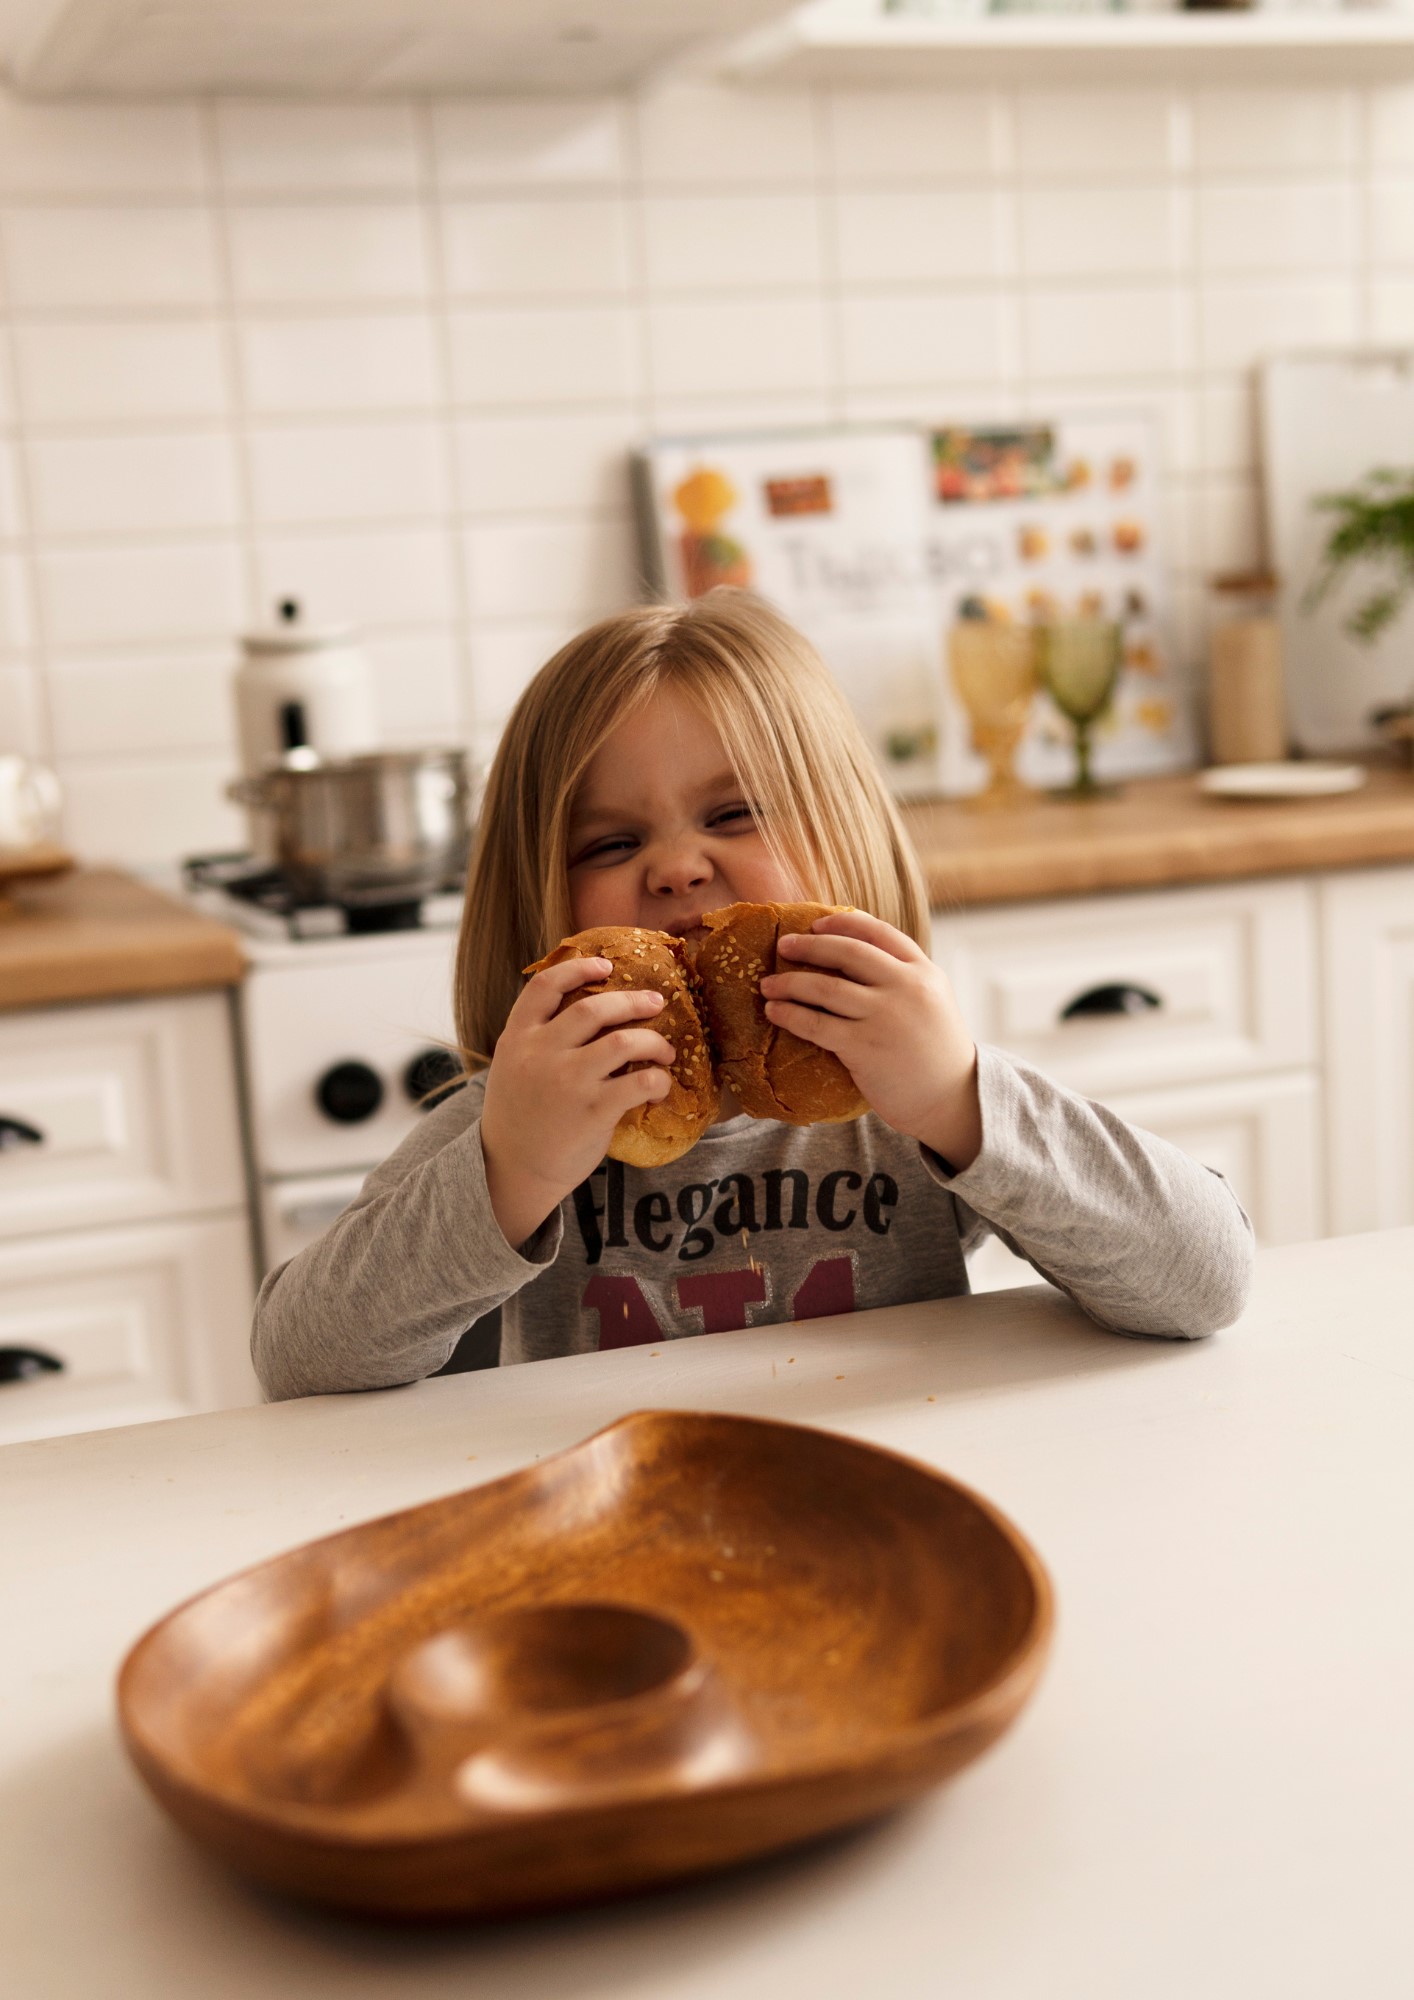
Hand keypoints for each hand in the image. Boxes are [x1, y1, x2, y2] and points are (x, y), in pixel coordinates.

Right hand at [481, 957, 675, 1246]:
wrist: (512, 1170)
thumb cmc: (520, 1116)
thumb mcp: (513, 1067)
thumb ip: (539, 1039)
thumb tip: (593, 1011)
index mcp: (517, 1038)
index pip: (544, 987)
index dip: (577, 969)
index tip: (605, 966)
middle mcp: (540, 1054)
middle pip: (594, 1009)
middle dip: (632, 1001)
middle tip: (656, 1002)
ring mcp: (567, 1082)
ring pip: (623, 1040)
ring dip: (654, 1040)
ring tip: (665, 1050)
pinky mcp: (593, 1111)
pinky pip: (640, 1081)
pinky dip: (658, 1079)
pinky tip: (659, 1085)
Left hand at [758, 911, 981, 1169]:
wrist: (952, 1099)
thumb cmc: (935, 1053)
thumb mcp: (932, 1002)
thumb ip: (903, 979)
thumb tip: (851, 958)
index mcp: (924, 972)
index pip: (880, 932)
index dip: (844, 923)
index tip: (817, 923)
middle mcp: (907, 987)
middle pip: (848, 952)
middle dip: (809, 945)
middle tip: (783, 946)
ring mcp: (885, 1016)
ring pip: (825, 987)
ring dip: (789, 982)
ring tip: (768, 985)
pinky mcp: (864, 1047)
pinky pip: (817, 1024)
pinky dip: (790, 1014)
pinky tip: (774, 1012)